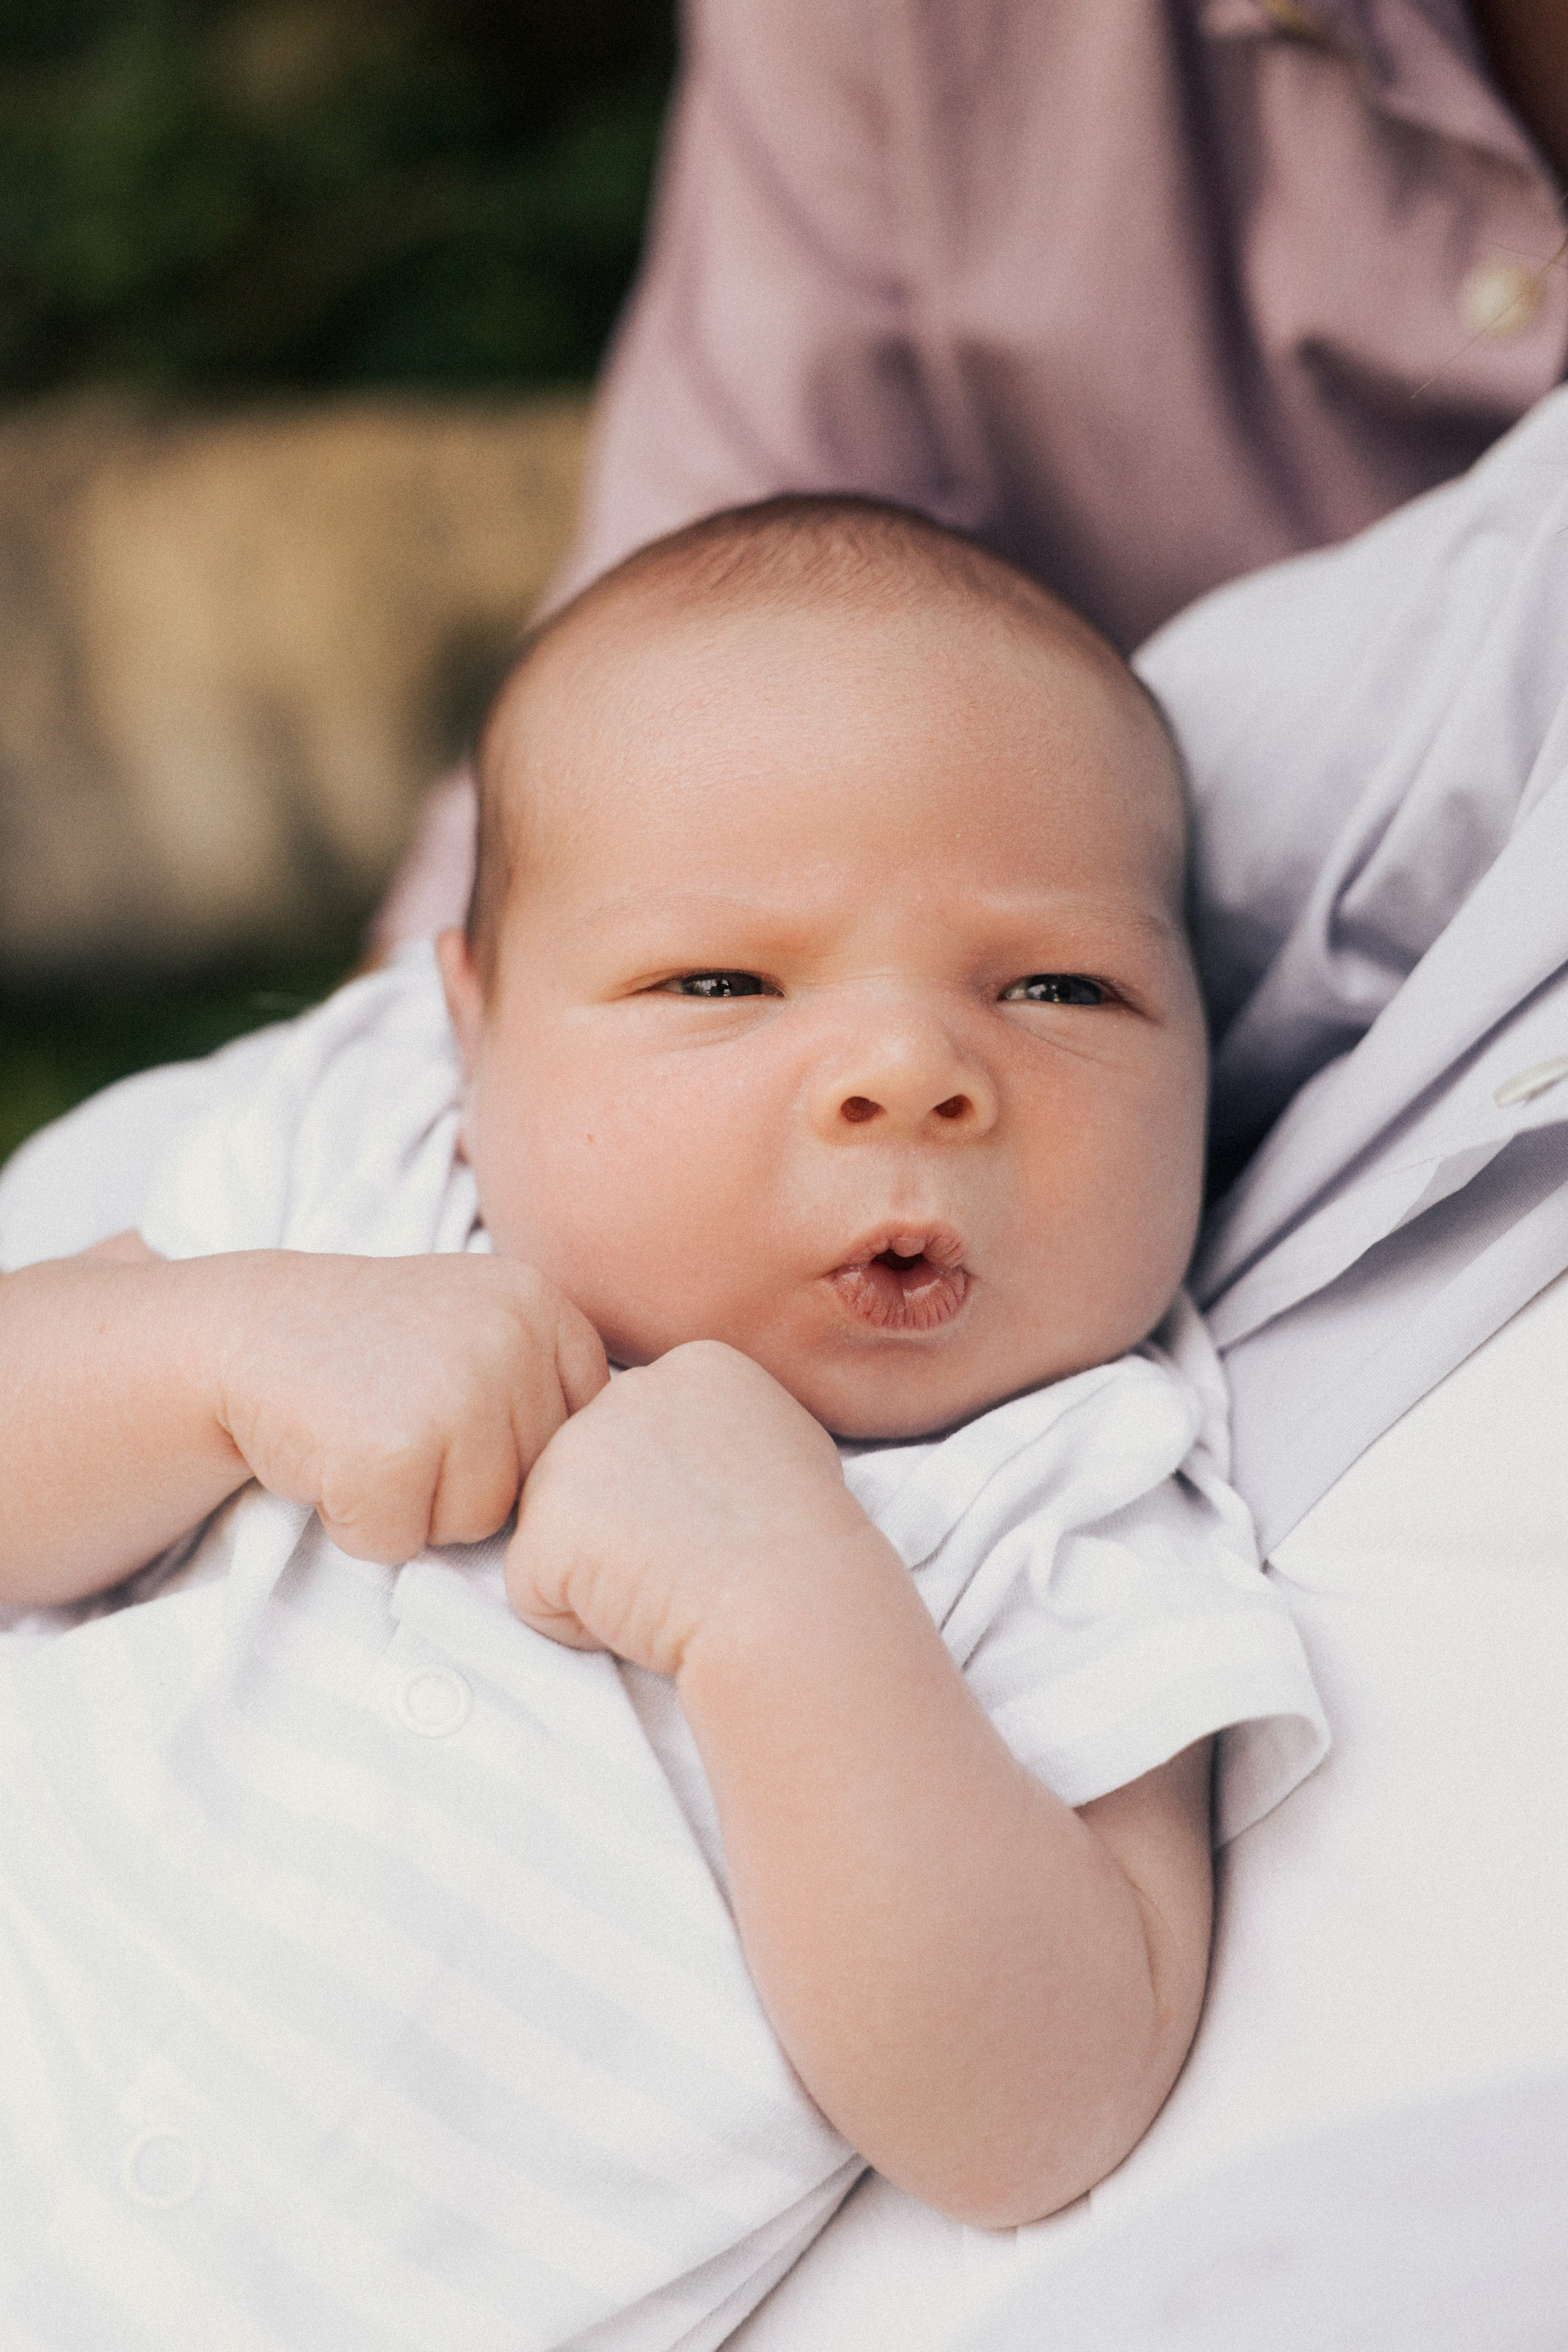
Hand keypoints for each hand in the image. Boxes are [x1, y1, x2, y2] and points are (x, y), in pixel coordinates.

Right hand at [216, 1252, 607, 1562]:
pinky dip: (358, 1523)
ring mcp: (453, 1391)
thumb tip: (618, 1487)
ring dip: (414, 1507)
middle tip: (400, 1421)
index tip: (451, 1408)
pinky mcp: (391, 1450)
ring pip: (474, 1523)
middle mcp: (510, 1338)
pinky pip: (399, 1542)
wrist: (249, 1330)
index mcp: (543, 1305)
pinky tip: (336, 1459)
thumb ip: (550, 1387)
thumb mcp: (483, 1328)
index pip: (575, 1439)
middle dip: (461, 1480)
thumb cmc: (375, 1351)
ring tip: (372, 1439)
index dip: (508, 1448)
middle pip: (529, 1487)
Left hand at [505, 1339, 881, 1674]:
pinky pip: (534, 1590)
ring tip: (672, 1581)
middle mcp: (623, 1394)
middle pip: (594, 1478)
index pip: (646, 1438)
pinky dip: (579, 1623)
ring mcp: (573, 1454)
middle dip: (631, 1531)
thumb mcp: (786, 1447)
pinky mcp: (542, 1525)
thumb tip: (698, 1456)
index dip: (680, 1501)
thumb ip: (723, 1431)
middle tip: (697, 1557)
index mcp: (689, 1369)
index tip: (727, 1522)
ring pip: (559, 1531)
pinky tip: (641, 1609)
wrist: (786, 1599)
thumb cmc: (804, 1547)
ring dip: (603, 1573)